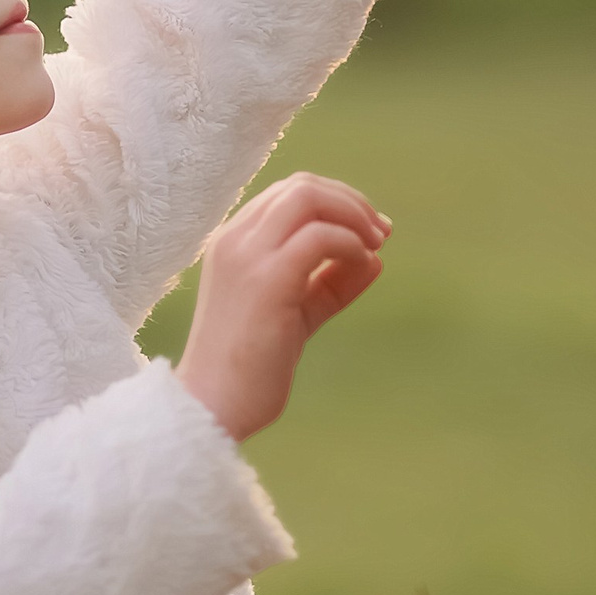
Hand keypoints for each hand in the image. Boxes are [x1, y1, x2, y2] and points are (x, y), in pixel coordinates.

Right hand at [175, 174, 388, 442]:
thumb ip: (329, 284)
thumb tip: (375, 259)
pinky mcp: (268, 279)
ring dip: (354, 215)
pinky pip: (320, 237)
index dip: (336, 203)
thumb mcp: (296, 314)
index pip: (288, 194)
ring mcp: (248, 255)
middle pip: (301, 186)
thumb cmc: (251, 367)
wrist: (213, 407)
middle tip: (381, 233)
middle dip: (350, 201)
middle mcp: (236, 239)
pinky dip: (350, 244)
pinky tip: (362, 264)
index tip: (370, 232)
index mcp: (234, 242)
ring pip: (308, 197)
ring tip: (376, 244)